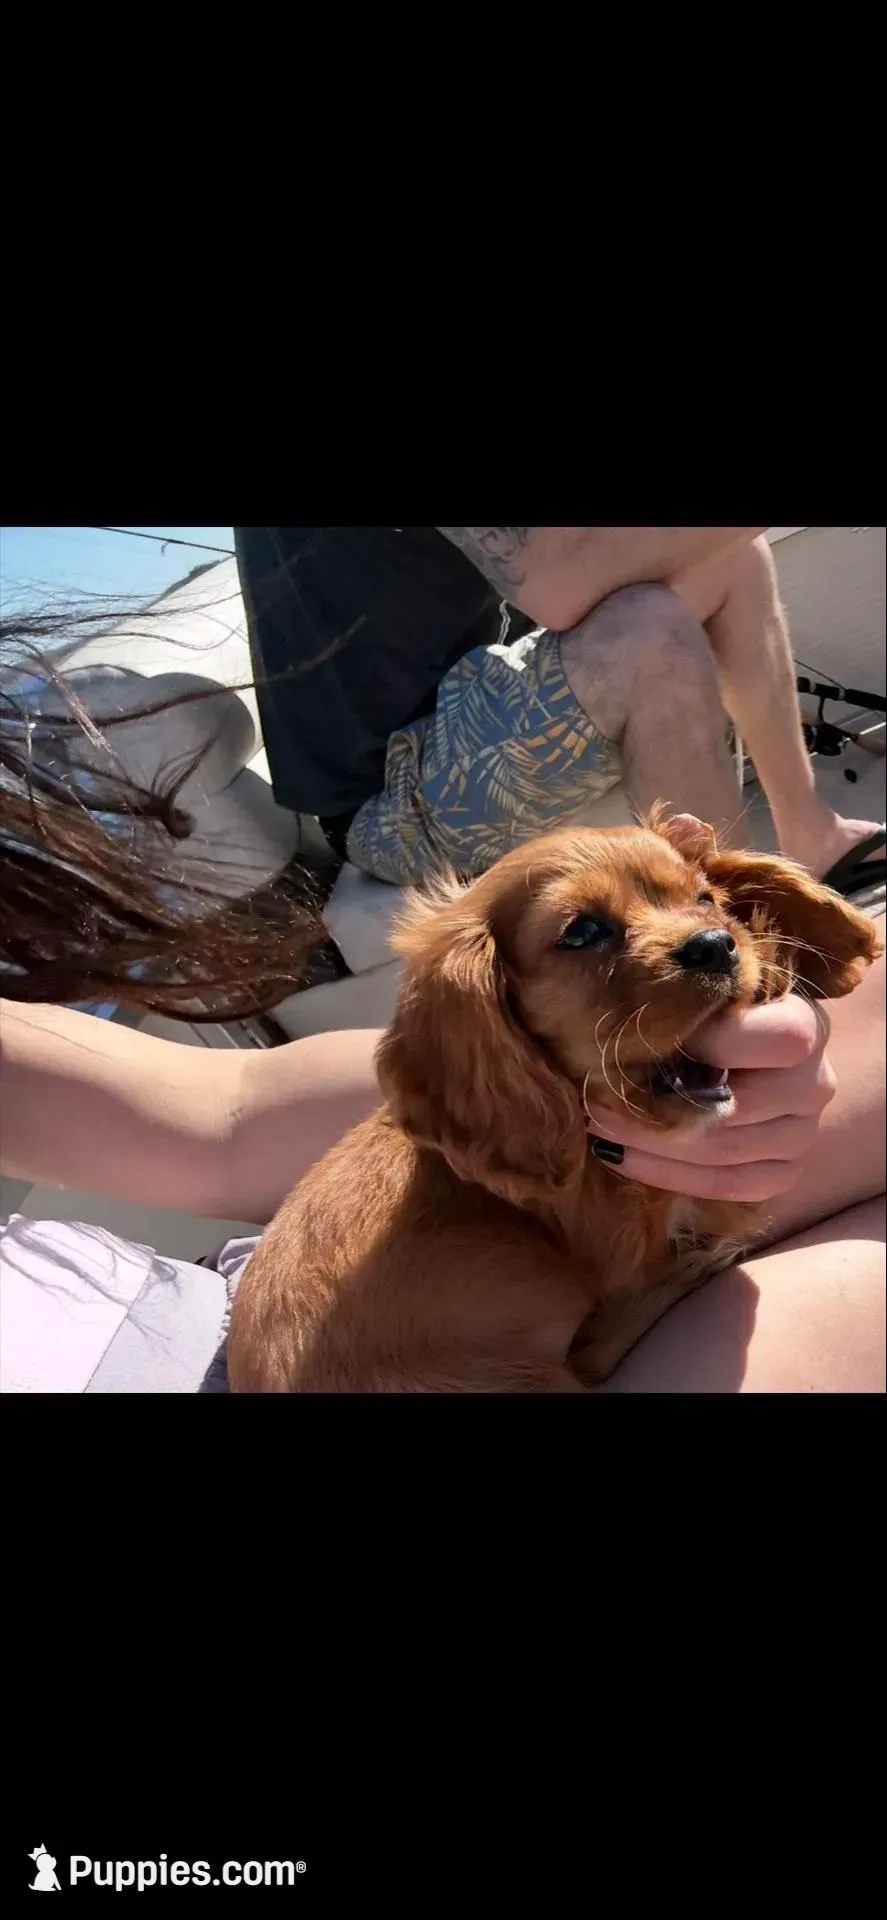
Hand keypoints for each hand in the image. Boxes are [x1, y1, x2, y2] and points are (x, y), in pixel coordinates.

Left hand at [586, 995, 835, 1202]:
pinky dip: (668, 1176)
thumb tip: (641, 1009)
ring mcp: (803, 1134)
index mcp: (806, 1026)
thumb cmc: (718, 1008)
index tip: (648, 1041)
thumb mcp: (711, 987)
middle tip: (594, 1097)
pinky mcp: (784, 1171)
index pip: (775, 1041)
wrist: (749, 1053)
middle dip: (653, 1109)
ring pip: (725, 1156)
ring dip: (650, 1145)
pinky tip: (621, 1158)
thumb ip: (693, 993)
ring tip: (598, 1126)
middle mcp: (815, 1084)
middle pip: (735, 1112)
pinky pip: (728, 1187)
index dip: (711, 1043)